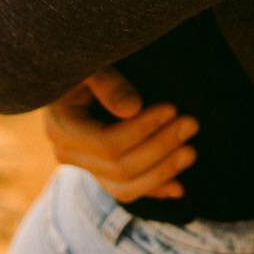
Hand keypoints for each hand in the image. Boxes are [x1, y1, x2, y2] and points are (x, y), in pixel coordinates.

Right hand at [42, 68, 199, 203]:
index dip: (142, 130)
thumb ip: (107, 83)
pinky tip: (179, 187)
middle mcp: (68, 154)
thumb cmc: (83, 63)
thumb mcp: (90, 64)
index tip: (172, 109)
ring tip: (191, 151)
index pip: (107, 143)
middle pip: (119, 167)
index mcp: (61, 127)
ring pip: (124, 187)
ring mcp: (84, 168)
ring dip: (161, 172)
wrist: (73, 75)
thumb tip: (133, 108)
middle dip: (160, 147)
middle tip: (191, 124)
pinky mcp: (100, 173)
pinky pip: (127, 190)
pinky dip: (154, 189)